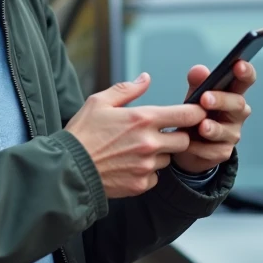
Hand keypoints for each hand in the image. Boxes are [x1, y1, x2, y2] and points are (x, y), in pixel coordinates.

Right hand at [65, 73, 208, 198]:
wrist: (67, 169)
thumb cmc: (81, 133)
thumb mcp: (99, 102)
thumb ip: (127, 90)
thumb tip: (146, 78)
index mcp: (142, 119)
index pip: (186, 115)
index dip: (195, 113)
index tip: (193, 113)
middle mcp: (149, 143)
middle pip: (184, 140)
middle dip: (177, 136)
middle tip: (161, 133)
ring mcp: (146, 166)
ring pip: (168, 159)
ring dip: (160, 154)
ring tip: (137, 150)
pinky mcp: (140, 184)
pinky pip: (155, 177)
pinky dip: (147, 172)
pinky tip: (129, 165)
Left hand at [172, 60, 253, 174]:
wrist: (184, 145)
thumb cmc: (194, 113)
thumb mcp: (193, 96)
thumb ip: (197, 83)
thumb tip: (199, 70)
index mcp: (232, 93)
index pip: (245, 80)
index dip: (245, 72)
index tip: (238, 65)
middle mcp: (237, 113)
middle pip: (238, 104)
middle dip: (222, 100)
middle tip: (205, 98)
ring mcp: (232, 134)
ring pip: (227, 130)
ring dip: (213, 128)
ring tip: (201, 126)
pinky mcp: (223, 152)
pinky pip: (213, 150)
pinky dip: (199, 147)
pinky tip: (188, 144)